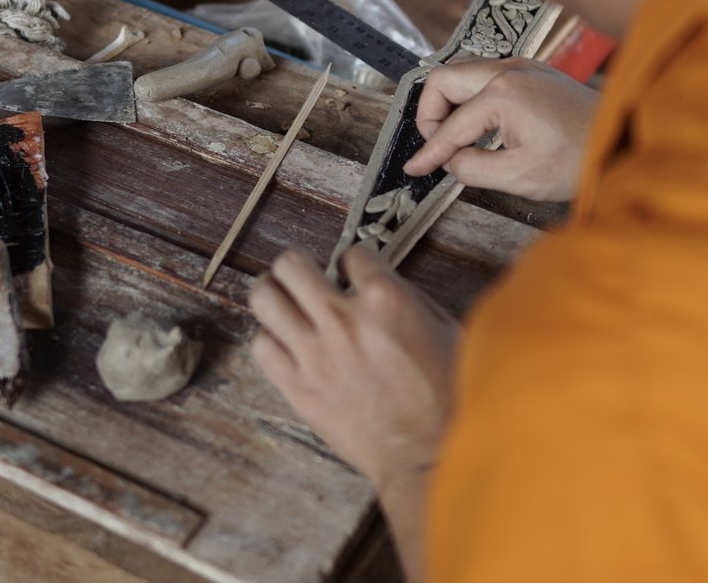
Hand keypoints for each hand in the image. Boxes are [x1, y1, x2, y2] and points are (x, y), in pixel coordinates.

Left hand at [249, 245, 457, 495]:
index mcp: (386, 300)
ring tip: (283, 301)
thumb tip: (380, 283)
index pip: (351, 254)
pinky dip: (269, 340)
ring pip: (263, 298)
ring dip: (273, 294)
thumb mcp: (444, 329)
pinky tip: (285, 344)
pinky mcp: (298, 388)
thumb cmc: (447, 396)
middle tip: (305, 277)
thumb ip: (407, 298)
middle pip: (291, 263)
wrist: (430, 454)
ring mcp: (315, 354)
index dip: (353, 262)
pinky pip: (260, 346)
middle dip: (299, 265)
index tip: (353, 272)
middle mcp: (344, 320)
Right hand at [403, 58, 595, 201]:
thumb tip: (450, 161)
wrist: (624, 140)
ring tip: (455, 139)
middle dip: (430, 114)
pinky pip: (486, 76)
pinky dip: (472, 98)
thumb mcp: (519, 176)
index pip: (451, 127)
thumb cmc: (579, 159)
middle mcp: (509, 69)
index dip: (429, 152)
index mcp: (503, 94)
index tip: (414, 168)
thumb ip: (473, 168)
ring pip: (463, 73)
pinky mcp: (533, 70)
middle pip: (444, 79)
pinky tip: (481, 127)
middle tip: (435, 145)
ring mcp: (522, 65)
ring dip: (451, 104)